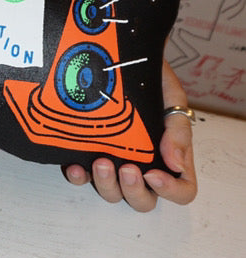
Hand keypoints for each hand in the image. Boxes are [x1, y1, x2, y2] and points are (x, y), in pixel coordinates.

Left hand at [64, 61, 196, 211]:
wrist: (121, 56)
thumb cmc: (152, 79)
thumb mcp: (172, 97)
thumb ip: (178, 130)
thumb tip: (175, 164)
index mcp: (170, 156)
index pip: (182, 190)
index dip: (170, 191)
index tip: (154, 174)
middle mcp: (144, 165)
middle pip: (144, 201)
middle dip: (133, 190)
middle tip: (127, 168)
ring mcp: (115, 162)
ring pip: (114, 195)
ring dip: (107, 185)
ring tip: (101, 161)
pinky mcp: (90, 155)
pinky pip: (83, 179)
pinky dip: (79, 178)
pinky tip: (76, 166)